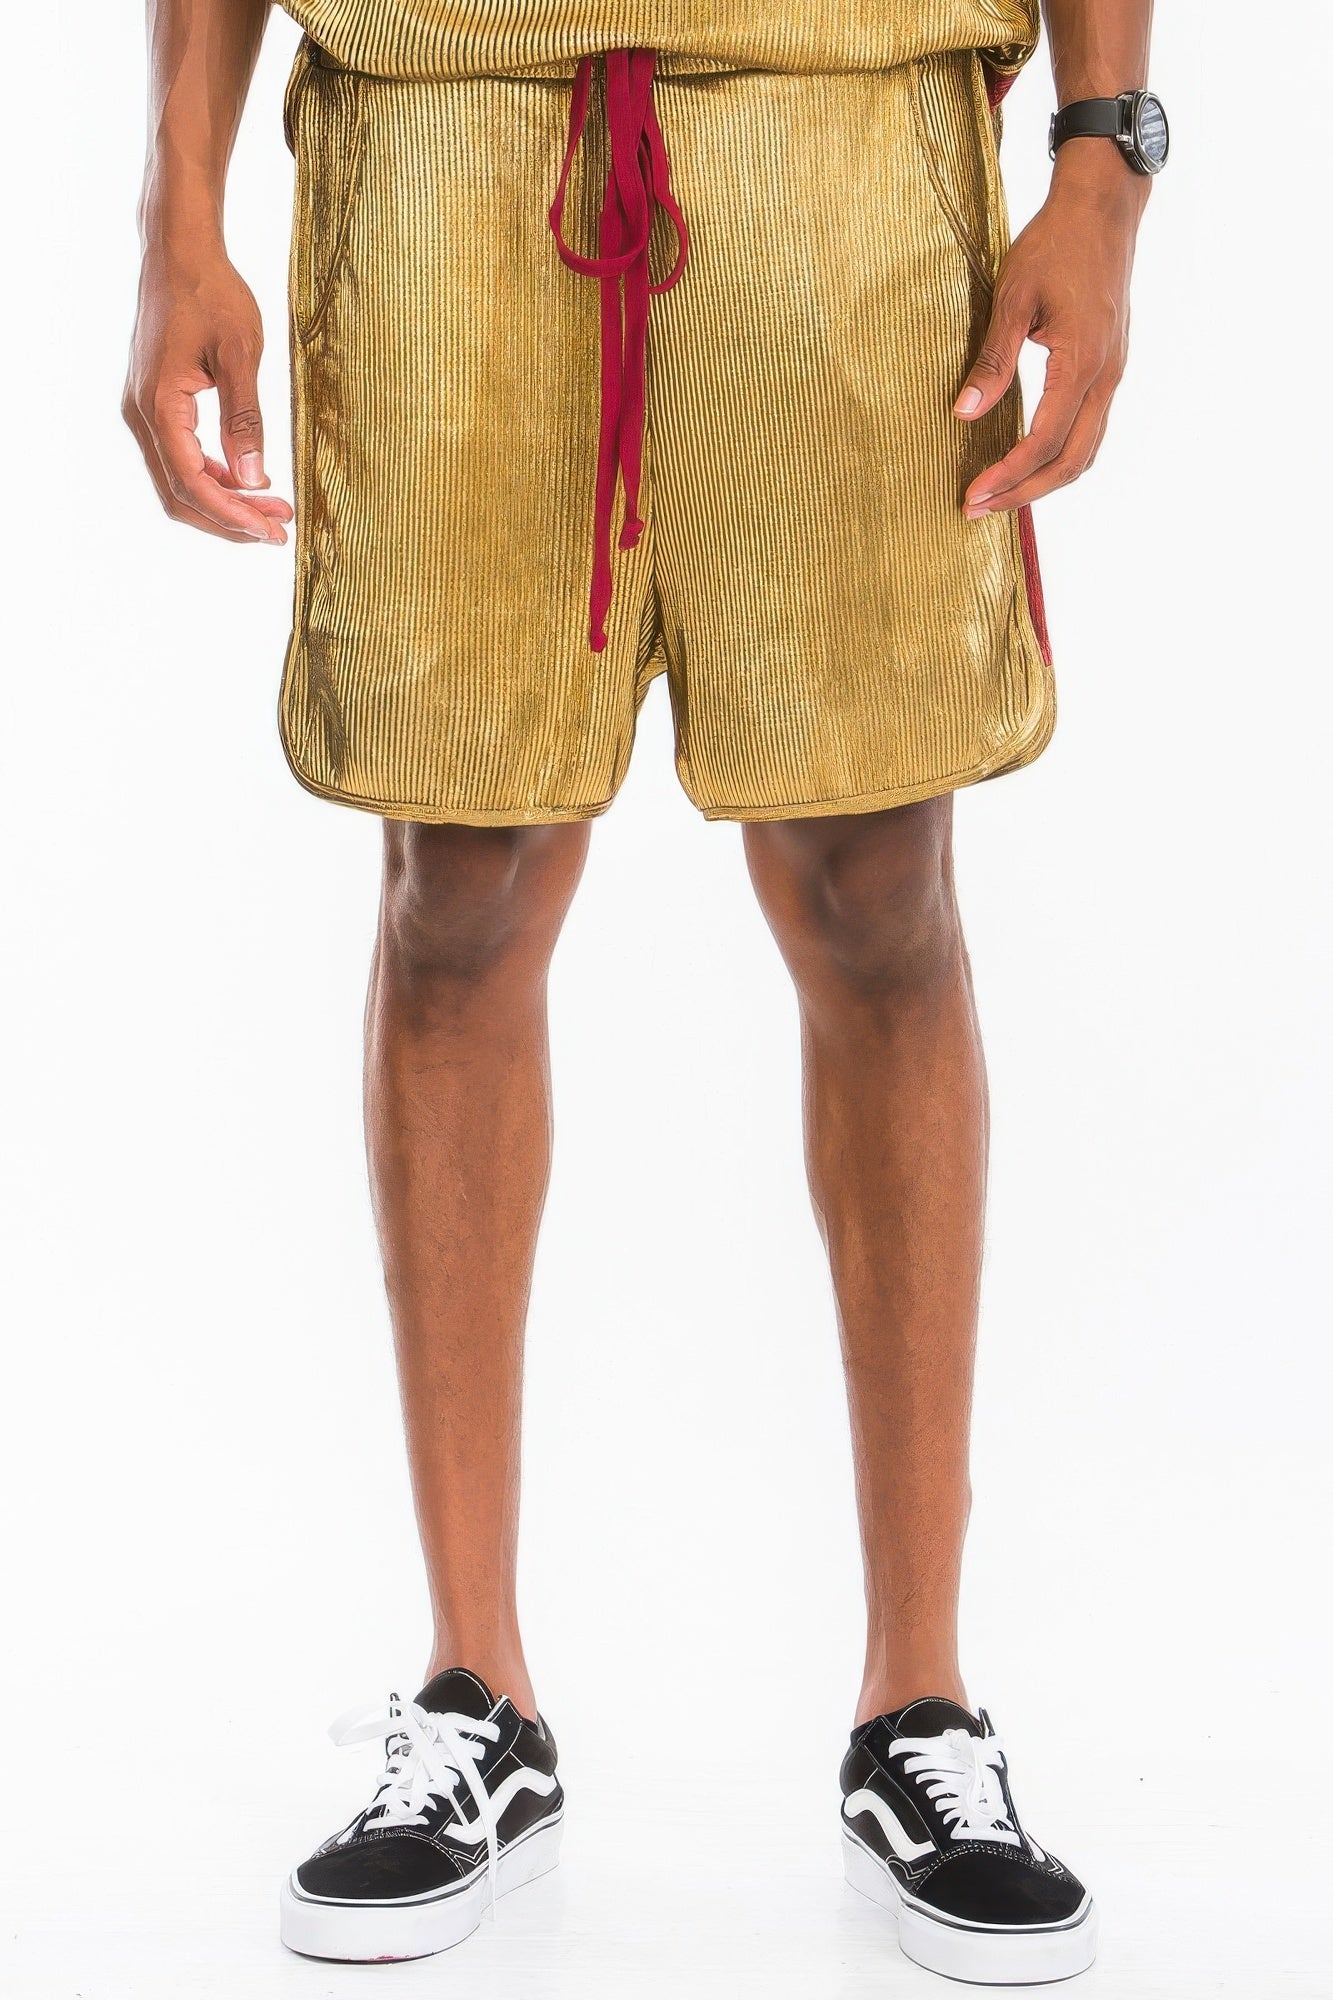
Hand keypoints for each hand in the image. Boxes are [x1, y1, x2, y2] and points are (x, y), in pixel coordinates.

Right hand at [122, 240, 292, 544]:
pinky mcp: (156, 403)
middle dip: (230, 518)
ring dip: (225, 500)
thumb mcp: (240, 354)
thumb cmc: (211, 292)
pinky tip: (251, 479)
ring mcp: (145, 409)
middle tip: (278, 528)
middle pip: (181, 492)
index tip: (272, 530)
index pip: (192, 481)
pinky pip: (181, 456)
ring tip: (274, 508)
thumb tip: (255, 479)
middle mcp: (142, 413)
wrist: (180, 252)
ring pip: (180, 478)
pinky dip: (215, 476)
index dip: (232, 515)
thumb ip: (246, 418)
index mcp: (160, 403)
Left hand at [954, 149, 1148, 517]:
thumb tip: (964, 413)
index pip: (1044, 441)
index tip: (972, 495)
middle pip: (1071, 462)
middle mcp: (1106, 376)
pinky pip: (1089, 430)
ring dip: (1044, 481)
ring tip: (1000, 495)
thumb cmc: (1055, 243)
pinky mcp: (1110, 368)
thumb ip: (992, 360)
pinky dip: (1060, 457)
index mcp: (1082, 361)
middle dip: (1025, 493)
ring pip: (1086, 451)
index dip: (1008, 475)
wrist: (1103, 207)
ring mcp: (1113, 374)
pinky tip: (1028, 462)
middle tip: (978, 509)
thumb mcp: (1013, 297)